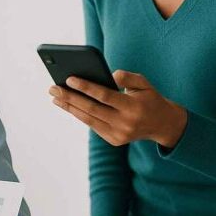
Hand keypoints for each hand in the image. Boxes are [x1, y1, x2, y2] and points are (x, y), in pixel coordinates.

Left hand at [49, 71, 187, 147]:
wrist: (163, 124)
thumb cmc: (149, 98)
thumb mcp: (144, 83)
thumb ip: (127, 77)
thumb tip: (107, 75)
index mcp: (133, 107)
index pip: (104, 96)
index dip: (86, 87)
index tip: (69, 78)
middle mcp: (125, 123)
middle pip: (91, 109)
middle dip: (70, 98)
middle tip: (53, 88)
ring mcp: (119, 134)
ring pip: (88, 119)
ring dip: (69, 108)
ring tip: (55, 97)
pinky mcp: (114, 140)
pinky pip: (93, 125)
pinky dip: (79, 115)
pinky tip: (68, 105)